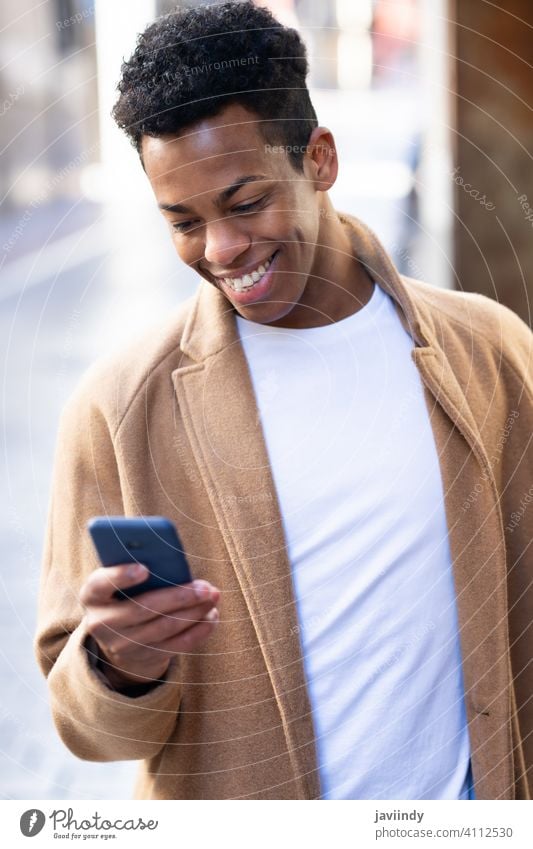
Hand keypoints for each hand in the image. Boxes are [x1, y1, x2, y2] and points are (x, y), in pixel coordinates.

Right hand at [80, 562, 219, 687]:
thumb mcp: (120, 579)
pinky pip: (176, 645)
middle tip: (205, 586)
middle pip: (143, 609)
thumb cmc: (124, 591)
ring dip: (194, 611)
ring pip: (164, 627)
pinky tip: (212, 615)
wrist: (118, 634)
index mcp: (92, 595)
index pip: (101, 584)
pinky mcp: (145, 656)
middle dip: (178, 597)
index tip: (145, 568)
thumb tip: (172, 559)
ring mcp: (123, 644)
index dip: (121, 576)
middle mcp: (102, 623)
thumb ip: (136, 566)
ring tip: (213, 595)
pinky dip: (198, 630)